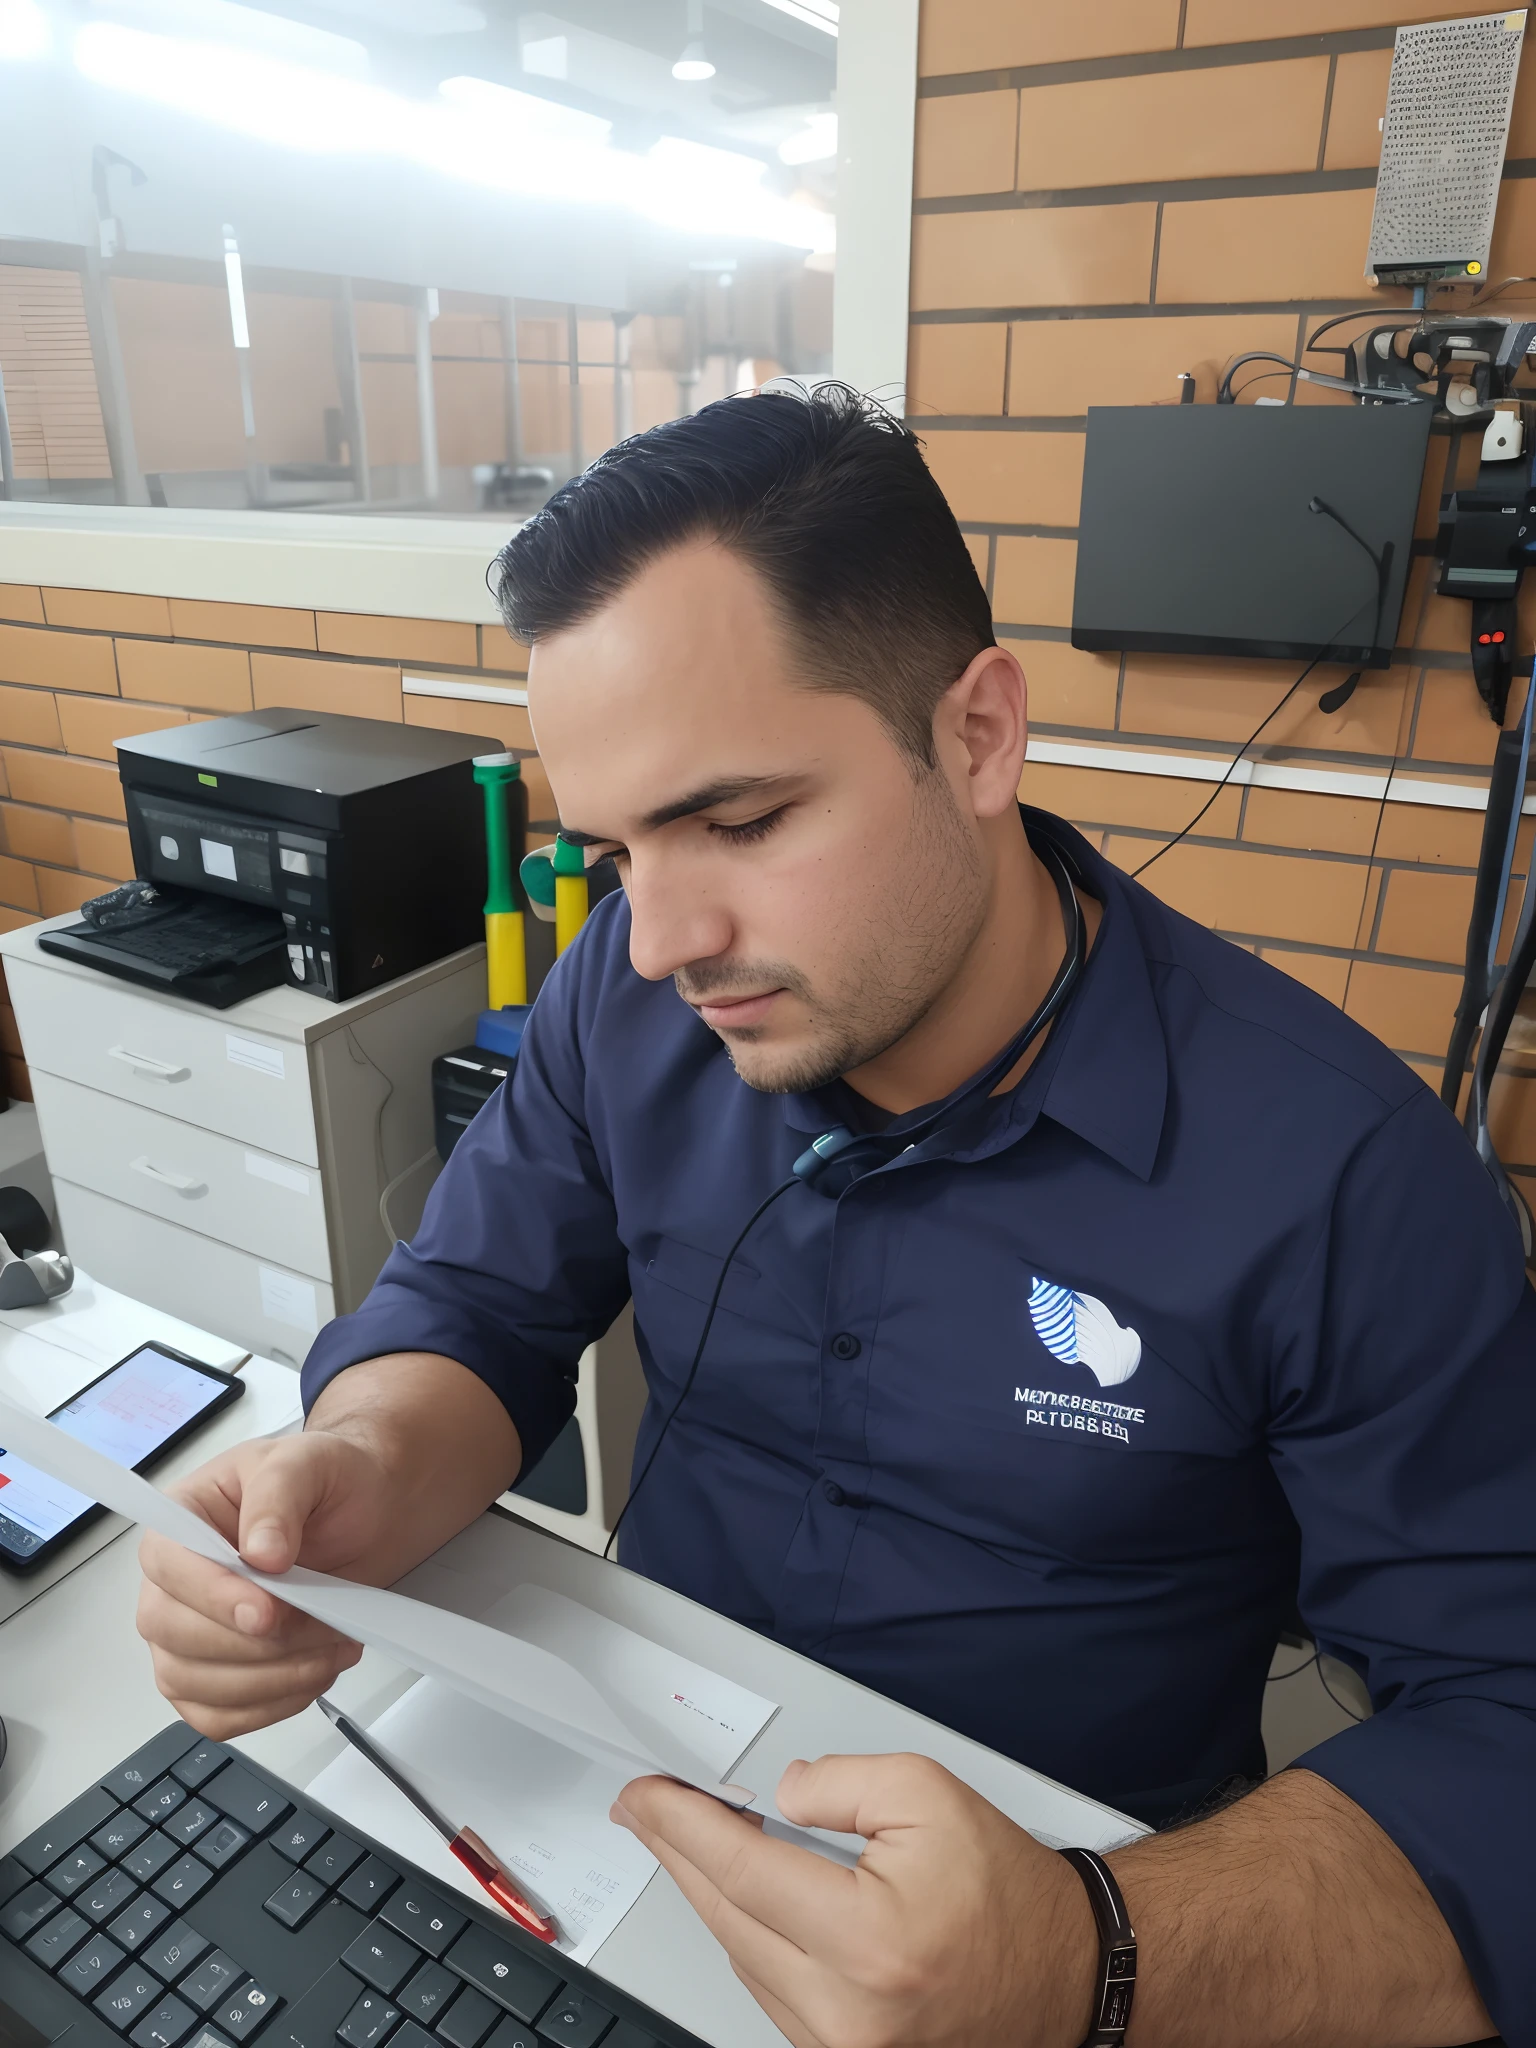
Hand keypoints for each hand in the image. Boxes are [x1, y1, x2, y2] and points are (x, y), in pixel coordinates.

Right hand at [136, 1432, 396, 1739]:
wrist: (365, 1511)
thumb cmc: (329, 1482)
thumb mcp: (308, 1462)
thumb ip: (278, 1497)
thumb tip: (261, 1553)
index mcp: (183, 1517)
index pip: (167, 1565)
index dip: (212, 1596)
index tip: (269, 1612)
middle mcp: (172, 1580)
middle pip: (174, 1634)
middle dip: (256, 1644)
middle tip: (323, 1625)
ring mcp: (186, 1635)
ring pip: (195, 1685)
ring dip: (272, 1678)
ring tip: (333, 1647)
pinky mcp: (212, 1678)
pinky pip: (218, 1716)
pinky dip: (270, 1706)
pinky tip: (312, 1674)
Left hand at [613, 1753, 1097, 2047]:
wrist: (1066, 1973)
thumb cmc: (1006, 1892)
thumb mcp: (930, 1795)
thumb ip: (840, 1783)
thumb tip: (777, 1796)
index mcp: (867, 1940)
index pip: (741, 1870)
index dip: (680, 1825)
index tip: (644, 1796)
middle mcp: (846, 2011)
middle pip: (726, 1917)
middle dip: (677, 1853)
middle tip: (645, 1809)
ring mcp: (841, 2047)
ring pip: (740, 1957)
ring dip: (709, 1894)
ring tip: (690, 1839)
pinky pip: (769, 1990)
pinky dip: (747, 1936)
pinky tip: (739, 1896)